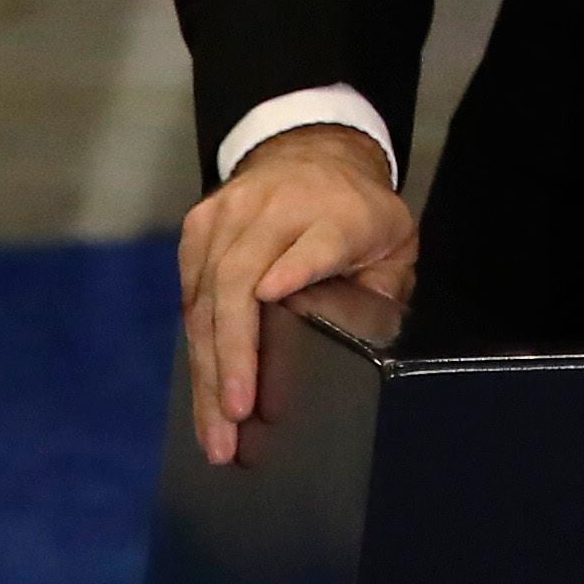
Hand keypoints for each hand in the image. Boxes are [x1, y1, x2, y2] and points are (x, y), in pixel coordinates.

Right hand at [178, 123, 416, 464]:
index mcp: (338, 213)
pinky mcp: (198, 225)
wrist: (314, 150)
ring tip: (216, 432)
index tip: (271, 293)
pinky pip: (189, 294)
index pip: (316, 242)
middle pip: (241, 279)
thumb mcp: (395, 243)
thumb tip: (361, 349)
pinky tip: (203, 396)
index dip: (296, 267)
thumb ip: (383, 290)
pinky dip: (195, 349)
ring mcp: (229, 213)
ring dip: (207, 368)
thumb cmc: (360, 215)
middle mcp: (277, 207)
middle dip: (234, 353)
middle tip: (236, 416)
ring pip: (206, 295)